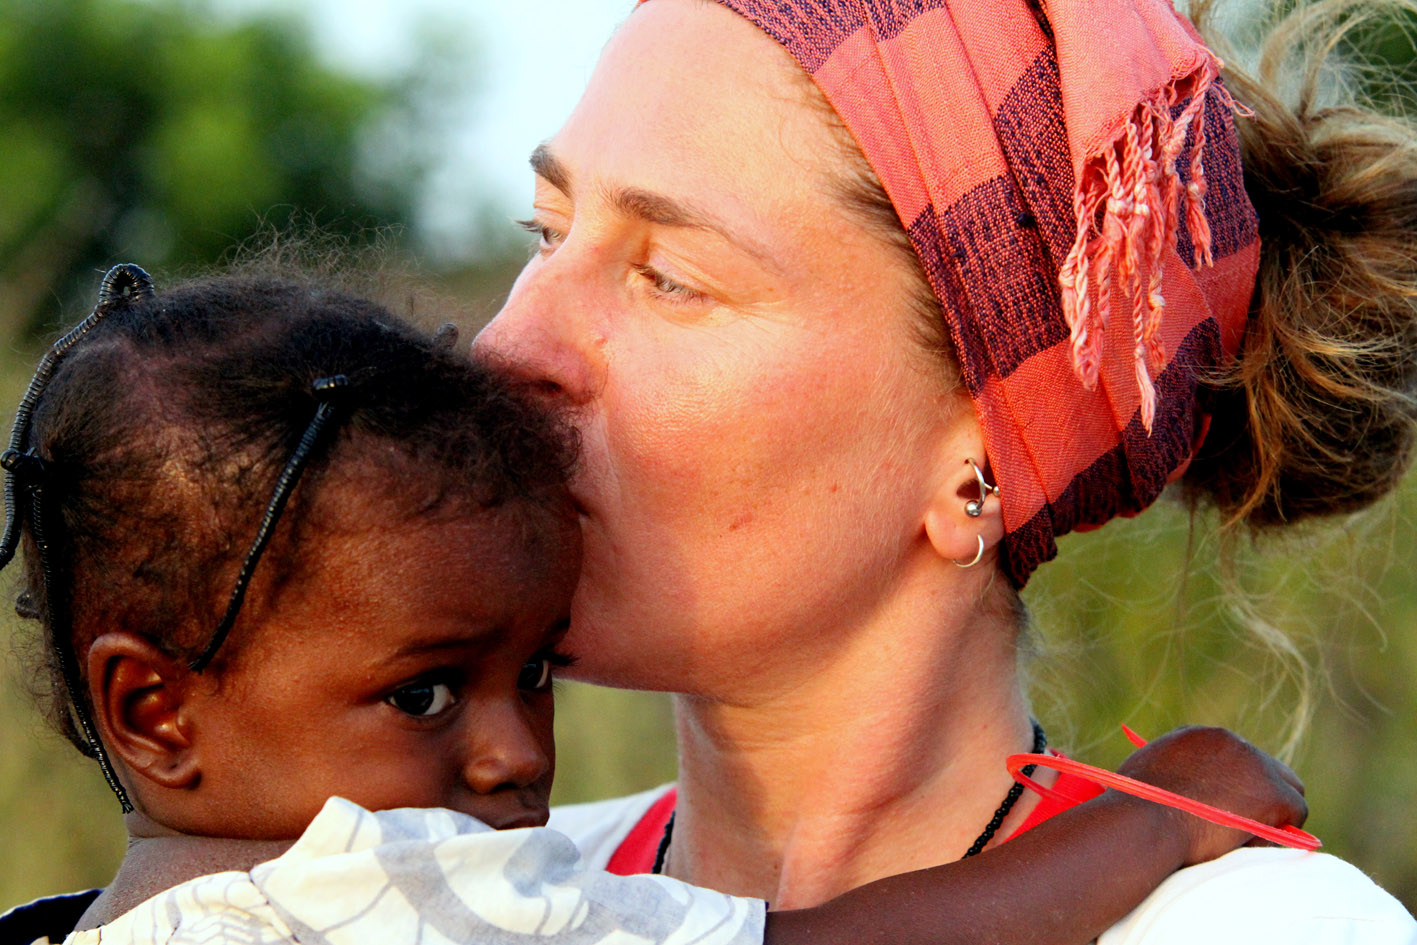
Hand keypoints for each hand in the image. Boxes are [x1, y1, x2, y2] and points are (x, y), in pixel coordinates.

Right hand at [1116, 725, 1307, 865]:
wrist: (1143, 824)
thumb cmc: (1132, 810)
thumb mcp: (1145, 775)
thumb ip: (1170, 773)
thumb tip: (1179, 791)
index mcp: (1199, 735)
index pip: (1234, 755)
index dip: (1234, 783)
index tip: (1226, 806)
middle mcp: (1231, 741)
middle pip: (1267, 767)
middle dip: (1260, 796)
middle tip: (1247, 824)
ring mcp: (1256, 764)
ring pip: (1287, 790)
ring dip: (1272, 814)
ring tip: (1246, 840)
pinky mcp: (1274, 792)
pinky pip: (1294, 815)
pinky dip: (1277, 834)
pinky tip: (1250, 846)